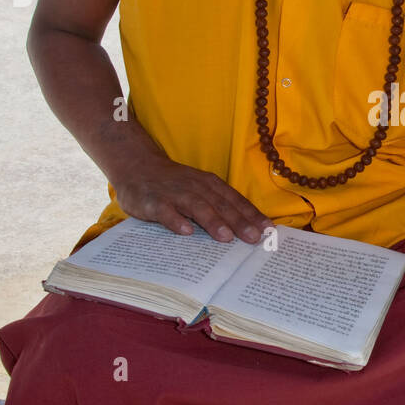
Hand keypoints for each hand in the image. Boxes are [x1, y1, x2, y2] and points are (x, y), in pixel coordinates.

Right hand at [111, 153, 272, 242]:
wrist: (136, 166)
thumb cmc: (174, 183)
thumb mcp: (199, 188)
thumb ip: (219, 205)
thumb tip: (247, 227)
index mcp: (210, 185)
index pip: (235, 200)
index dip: (252, 214)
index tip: (268, 230)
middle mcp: (195, 187)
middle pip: (221, 205)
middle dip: (239, 222)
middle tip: (254, 238)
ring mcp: (174, 194)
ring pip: (197, 207)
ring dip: (212, 222)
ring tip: (226, 237)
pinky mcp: (153, 202)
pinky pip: (166, 212)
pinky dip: (176, 221)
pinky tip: (186, 232)